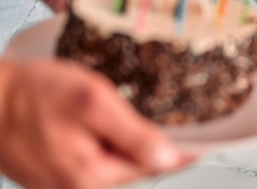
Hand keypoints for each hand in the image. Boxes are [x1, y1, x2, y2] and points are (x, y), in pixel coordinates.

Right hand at [0, 60, 193, 188]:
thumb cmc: (33, 93)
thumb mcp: (92, 102)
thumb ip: (132, 135)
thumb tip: (171, 159)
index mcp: (92, 175)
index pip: (156, 166)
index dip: (184, 151)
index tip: (207, 140)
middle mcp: (80, 188)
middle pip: (137, 167)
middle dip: (154, 144)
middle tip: (169, 116)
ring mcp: (66, 185)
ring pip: (116, 165)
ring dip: (129, 143)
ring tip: (125, 114)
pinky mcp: (56, 177)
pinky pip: (95, 163)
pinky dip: (106, 145)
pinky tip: (101, 124)